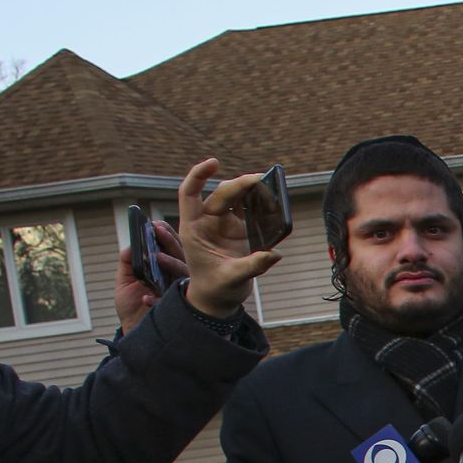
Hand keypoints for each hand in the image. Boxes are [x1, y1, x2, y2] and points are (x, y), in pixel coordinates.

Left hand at [113, 220, 190, 331]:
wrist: (133, 331)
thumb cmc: (132, 306)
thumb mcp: (125, 281)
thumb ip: (127, 262)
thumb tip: (131, 245)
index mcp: (165, 269)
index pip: (170, 247)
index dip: (165, 234)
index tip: (155, 223)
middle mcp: (174, 278)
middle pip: (179, 256)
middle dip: (169, 241)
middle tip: (158, 229)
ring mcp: (178, 293)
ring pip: (182, 274)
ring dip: (170, 263)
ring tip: (155, 257)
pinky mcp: (176, 310)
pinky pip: (171, 300)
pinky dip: (156, 298)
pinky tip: (145, 297)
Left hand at [176, 158, 279, 317]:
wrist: (218, 300)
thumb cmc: (215, 290)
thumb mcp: (231, 279)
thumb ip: (251, 266)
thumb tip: (274, 254)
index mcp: (194, 229)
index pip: (189, 194)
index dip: (199, 175)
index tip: (215, 162)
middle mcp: (207, 223)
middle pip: (221, 194)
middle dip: (240, 184)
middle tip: (261, 180)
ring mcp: (223, 225)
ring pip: (236, 199)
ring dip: (251, 191)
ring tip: (270, 187)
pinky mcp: (238, 231)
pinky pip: (248, 210)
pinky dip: (260, 204)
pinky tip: (272, 202)